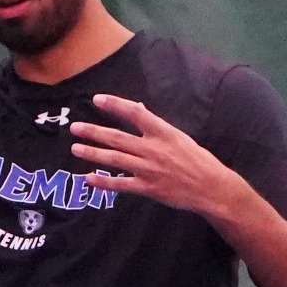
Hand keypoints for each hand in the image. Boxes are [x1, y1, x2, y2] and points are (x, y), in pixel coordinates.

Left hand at [69, 93, 246, 216]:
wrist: (210, 187)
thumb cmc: (197, 160)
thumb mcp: (179, 137)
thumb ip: (156, 124)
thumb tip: (139, 108)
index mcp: (163, 132)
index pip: (135, 113)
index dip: (115, 105)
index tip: (98, 99)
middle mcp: (153, 149)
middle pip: (117, 137)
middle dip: (94, 132)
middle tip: (75, 127)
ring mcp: (149, 169)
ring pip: (115, 159)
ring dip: (93, 153)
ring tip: (76, 148)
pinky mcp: (148, 188)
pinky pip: (121, 184)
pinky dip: (104, 181)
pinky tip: (89, 177)